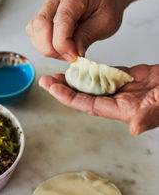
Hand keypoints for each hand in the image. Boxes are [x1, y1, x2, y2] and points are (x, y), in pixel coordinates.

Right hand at [26, 0, 124, 61]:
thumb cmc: (107, 4)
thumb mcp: (107, 22)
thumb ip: (87, 37)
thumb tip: (73, 53)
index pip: (61, 20)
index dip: (63, 44)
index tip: (73, 56)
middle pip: (41, 25)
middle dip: (51, 48)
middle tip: (69, 56)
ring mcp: (48, 3)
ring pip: (34, 30)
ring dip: (46, 47)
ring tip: (65, 51)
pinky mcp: (44, 13)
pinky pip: (34, 32)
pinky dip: (44, 44)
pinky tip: (59, 46)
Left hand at [39, 64, 158, 134]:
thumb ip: (148, 117)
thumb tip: (134, 128)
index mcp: (122, 110)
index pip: (88, 105)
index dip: (69, 97)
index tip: (52, 87)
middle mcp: (118, 102)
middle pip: (85, 95)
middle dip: (65, 88)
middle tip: (46, 80)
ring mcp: (123, 90)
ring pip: (93, 85)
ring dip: (75, 79)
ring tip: (58, 72)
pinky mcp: (129, 79)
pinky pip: (106, 75)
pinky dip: (93, 70)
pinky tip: (80, 66)